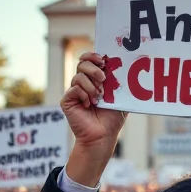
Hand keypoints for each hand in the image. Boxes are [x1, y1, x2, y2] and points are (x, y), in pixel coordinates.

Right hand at [62, 52, 126, 186]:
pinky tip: (89, 105)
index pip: (89, 60)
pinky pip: (73, 89)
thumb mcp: (120, 97)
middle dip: (93, 68)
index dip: (93, 56)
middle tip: (103, 78)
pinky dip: (84, 95)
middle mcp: (83, 84)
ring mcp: (74, 92)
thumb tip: (123, 65)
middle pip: (82, 63)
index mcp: (94, 80)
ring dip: (91, 86)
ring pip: (78, 77)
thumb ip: (119, 82)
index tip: (103, 60)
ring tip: (98, 97)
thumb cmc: (112, 118)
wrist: (103, 135)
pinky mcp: (67, 101)